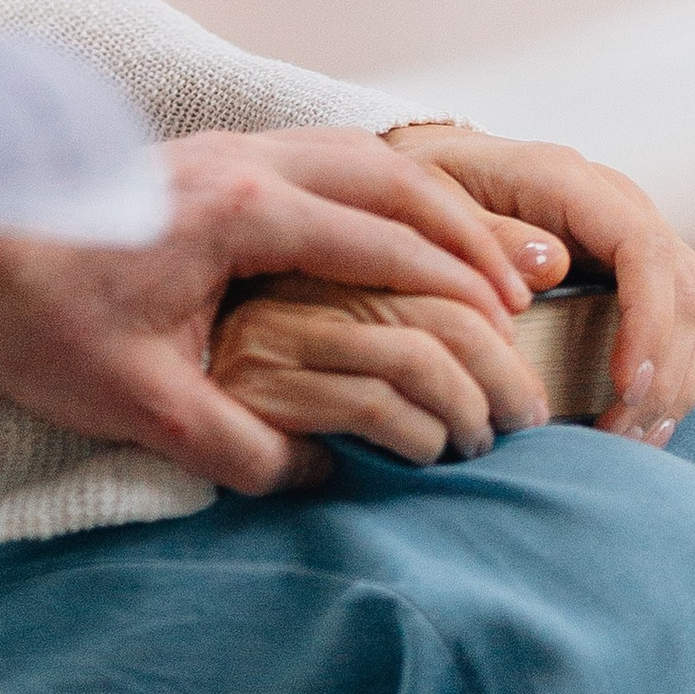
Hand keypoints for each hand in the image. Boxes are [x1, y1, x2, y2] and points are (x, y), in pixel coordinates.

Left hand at [0, 125, 549, 495]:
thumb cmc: (41, 323)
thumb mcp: (142, 405)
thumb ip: (242, 447)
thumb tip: (326, 474)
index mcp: (240, 210)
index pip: (376, 237)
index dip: (451, 279)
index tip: (512, 315)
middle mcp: (243, 160)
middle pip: (385, 175)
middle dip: (462, 228)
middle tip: (527, 275)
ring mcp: (224, 149)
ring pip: (354, 154)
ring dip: (423, 200)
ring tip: (482, 251)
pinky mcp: (207, 159)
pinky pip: (319, 158)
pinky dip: (376, 189)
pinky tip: (395, 230)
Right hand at [211, 268, 554, 462]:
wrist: (149, 400)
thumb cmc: (275, 366)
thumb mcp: (356, 312)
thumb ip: (431, 286)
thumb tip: (545, 260)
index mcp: (323, 238)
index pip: (436, 253)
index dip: (495, 302)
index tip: (525, 353)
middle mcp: (296, 274)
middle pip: (440, 305)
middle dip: (502, 367)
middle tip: (529, 414)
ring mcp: (276, 330)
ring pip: (417, 357)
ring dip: (468, 410)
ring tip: (478, 441)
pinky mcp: (261, 387)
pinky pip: (374, 406)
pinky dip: (418, 437)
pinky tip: (425, 455)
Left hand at [382, 124, 694, 438]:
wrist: (431, 174)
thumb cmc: (422, 196)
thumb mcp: (426, 205)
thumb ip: (483, 234)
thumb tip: (551, 266)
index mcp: (568, 180)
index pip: (643, 248)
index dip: (649, 324)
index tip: (627, 389)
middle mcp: (619, 202)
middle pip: (690, 290)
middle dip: (668, 375)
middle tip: (619, 438)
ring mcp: (641, 232)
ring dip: (685, 382)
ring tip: (631, 438)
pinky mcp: (650, 268)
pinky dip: (690, 372)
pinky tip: (646, 418)